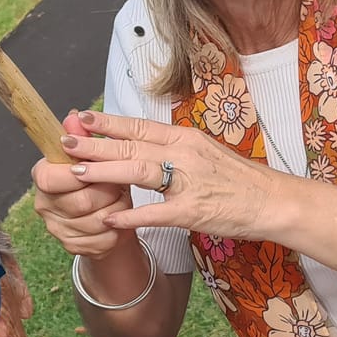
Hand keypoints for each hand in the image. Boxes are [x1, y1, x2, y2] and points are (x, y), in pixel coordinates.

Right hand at [32, 110, 136, 259]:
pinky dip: (118, 227)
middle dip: (106, 191)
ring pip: (95, 221)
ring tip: (122, 197)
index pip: (50, 177)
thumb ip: (83, 136)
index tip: (96, 166)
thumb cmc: (99, 179)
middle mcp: (45, 205)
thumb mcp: (93, 156)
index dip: (77, 173)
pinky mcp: (75, 247)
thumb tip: (74, 116)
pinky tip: (121, 218)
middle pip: (79, 201)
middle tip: (119, 182)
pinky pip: (103, 240)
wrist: (106, 214)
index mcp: (43, 177)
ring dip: (116, 208)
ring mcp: (58, 229)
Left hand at [63, 109, 280, 240]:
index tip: (80, 117)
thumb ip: (174, 149)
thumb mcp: (205, 153)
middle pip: (132, 144)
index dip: (108, 122)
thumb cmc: (239, 180)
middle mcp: (184, 154)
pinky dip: (131, 216)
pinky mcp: (194, 211)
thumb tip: (142, 143)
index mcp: (185, 138)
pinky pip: (156, 213)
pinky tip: (109, 219)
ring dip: (104, 172)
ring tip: (76, 174)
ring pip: (139, 171)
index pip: (139, 125)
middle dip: (94, 144)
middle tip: (64, 141)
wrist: (273, 201)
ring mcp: (189, 182)